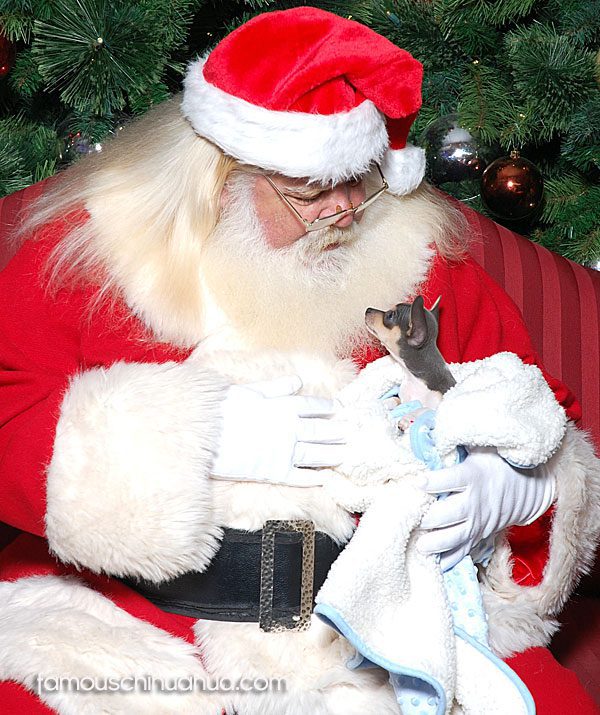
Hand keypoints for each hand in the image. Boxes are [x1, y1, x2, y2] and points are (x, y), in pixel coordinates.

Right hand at [211, 376, 345, 486]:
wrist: (203, 434)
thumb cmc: (221, 409)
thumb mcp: (249, 390)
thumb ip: (276, 386)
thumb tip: (297, 381)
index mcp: (283, 405)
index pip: (312, 405)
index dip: (327, 406)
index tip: (339, 407)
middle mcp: (289, 428)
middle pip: (319, 429)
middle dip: (336, 430)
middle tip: (352, 432)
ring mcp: (284, 451)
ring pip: (316, 453)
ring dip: (332, 454)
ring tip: (345, 454)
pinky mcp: (274, 472)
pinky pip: (300, 476)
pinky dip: (314, 478)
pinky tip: (325, 479)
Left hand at [418, 447, 555, 570]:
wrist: (528, 486)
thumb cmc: (496, 462)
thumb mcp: (480, 447)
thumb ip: (456, 443)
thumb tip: (430, 431)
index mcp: (472, 476)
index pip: (450, 480)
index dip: (433, 481)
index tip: (417, 482)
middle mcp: (475, 501)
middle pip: (450, 513)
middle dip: (429, 518)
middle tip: (412, 519)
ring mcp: (478, 521)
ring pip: (456, 536)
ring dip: (437, 543)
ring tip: (420, 546)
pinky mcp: (480, 534)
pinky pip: (465, 550)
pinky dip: (451, 560)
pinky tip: (436, 566)